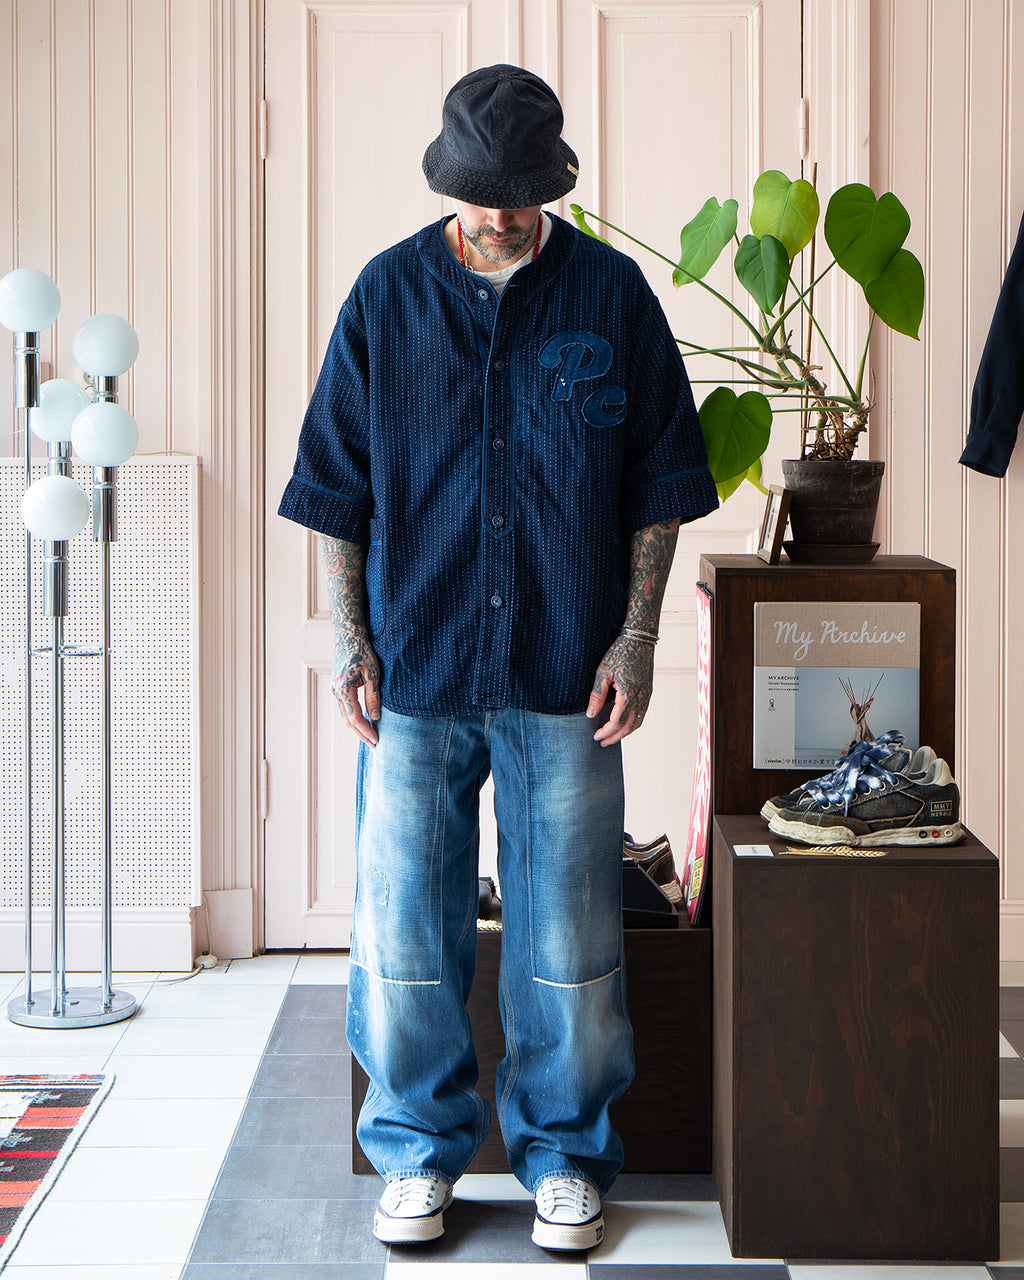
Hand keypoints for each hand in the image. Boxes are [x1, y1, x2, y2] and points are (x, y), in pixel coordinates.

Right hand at [331, 631, 381, 746]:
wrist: (348, 635)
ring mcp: (335, 690)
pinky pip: (345, 708)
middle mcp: (336, 691)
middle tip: (374, 744)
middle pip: (347, 720)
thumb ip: (373, 695)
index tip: (376, 740)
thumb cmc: (362, 650)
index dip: (365, 731)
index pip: (355, 717)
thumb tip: (375, 717)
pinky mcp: (337, 687)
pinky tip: (364, 722)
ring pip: (345, 715)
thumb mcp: (372, 672)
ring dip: (357, 728)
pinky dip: (353, 718)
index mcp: (344, 688)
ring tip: (370, 737)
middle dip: (361, 734)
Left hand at [587, 632, 653, 745]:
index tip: (596, 736)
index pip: (617, 721)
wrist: (639, 639)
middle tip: (602, 742)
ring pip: (637, 723)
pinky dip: (633, 724)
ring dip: (624, 733)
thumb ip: (597, 694)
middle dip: (614, 737)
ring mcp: (647, 695)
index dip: (606, 731)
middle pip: (628, 726)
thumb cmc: (620, 652)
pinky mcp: (648, 692)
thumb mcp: (604, 671)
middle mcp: (641, 697)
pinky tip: (623, 725)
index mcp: (629, 693)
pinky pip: (642, 714)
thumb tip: (590, 714)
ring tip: (611, 737)